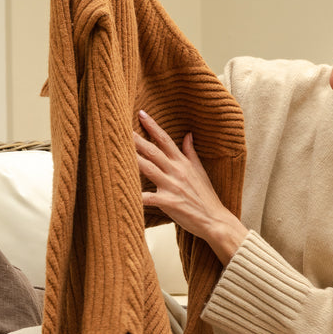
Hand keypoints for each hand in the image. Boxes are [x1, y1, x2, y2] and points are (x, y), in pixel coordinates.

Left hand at [134, 110, 247, 264]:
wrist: (214, 219)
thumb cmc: (206, 196)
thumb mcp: (199, 170)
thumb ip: (190, 152)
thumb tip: (188, 134)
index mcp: (182, 163)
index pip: (165, 140)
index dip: (152, 126)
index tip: (141, 114)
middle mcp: (176, 171)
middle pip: (153, 151)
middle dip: (136, 139)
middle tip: (121, 128)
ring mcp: (172, 186)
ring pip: (148, 169)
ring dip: (133, 159)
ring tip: (118, 151)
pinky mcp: (169, 202)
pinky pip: (149, 198)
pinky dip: (137, 196)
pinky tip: (124, 193)